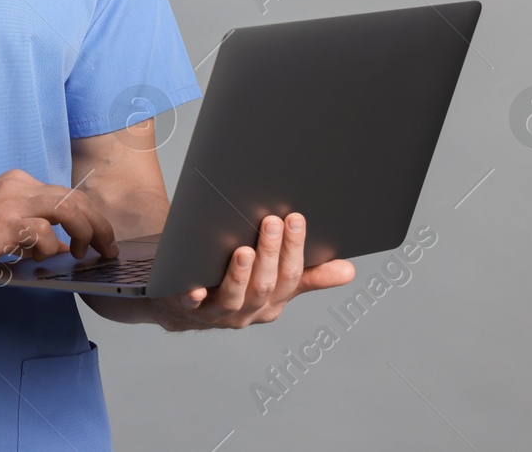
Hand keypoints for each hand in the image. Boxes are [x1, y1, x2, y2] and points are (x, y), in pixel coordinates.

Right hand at [0, 169, 118, 278]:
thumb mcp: (0, 223)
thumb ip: (30, 229)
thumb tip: (62, 247)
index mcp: (18, 183)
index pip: (67, 194)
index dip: (90, 216)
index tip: (100, 237)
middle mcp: (18, 186)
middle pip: (75, 198)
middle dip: (98, 225)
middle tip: (106, 247)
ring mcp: (12, 203)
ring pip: (68, 209)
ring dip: (84, 234)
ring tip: (82, 253)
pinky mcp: (4, 224)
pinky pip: (44, 232)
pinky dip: (49, 248)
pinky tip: (38, 257)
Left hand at [149, 213, 354, 331]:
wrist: (182, 306)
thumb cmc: (235, 284)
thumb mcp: (274, 281)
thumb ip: (308, 276)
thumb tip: (349, 270)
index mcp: (273, 301)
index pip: (291, 276)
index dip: (295, 248)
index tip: (296, 218)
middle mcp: (249, 311)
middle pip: (264, 285)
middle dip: (271, 253)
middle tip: (272, 222)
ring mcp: (218, 313)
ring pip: (234, 297)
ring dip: (240, 275)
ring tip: (243, 250)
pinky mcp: (188, 310)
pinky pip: (191, 306)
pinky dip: (194, 297)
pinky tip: (195, 287)